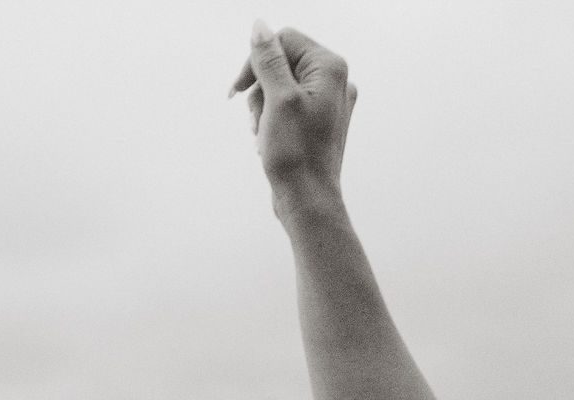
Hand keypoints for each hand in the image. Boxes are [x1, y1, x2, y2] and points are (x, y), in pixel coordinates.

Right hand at [230, 22, 355, 212]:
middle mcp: (335, 80)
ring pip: (281, 85)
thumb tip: (259, 27)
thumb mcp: (277, 99)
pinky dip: (272, 119)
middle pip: (282, 62)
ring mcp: (328, 101)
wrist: (308, 198)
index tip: (238, 91)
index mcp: (330, 68)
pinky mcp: (318, 120)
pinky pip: (288, 106)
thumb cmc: (295, 153)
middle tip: (256, 118)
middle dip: (260, 89)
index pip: (284, 41)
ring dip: (262, 107)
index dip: (256, 62)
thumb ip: (268, 60)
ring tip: (263, 133)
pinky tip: (269, 141)